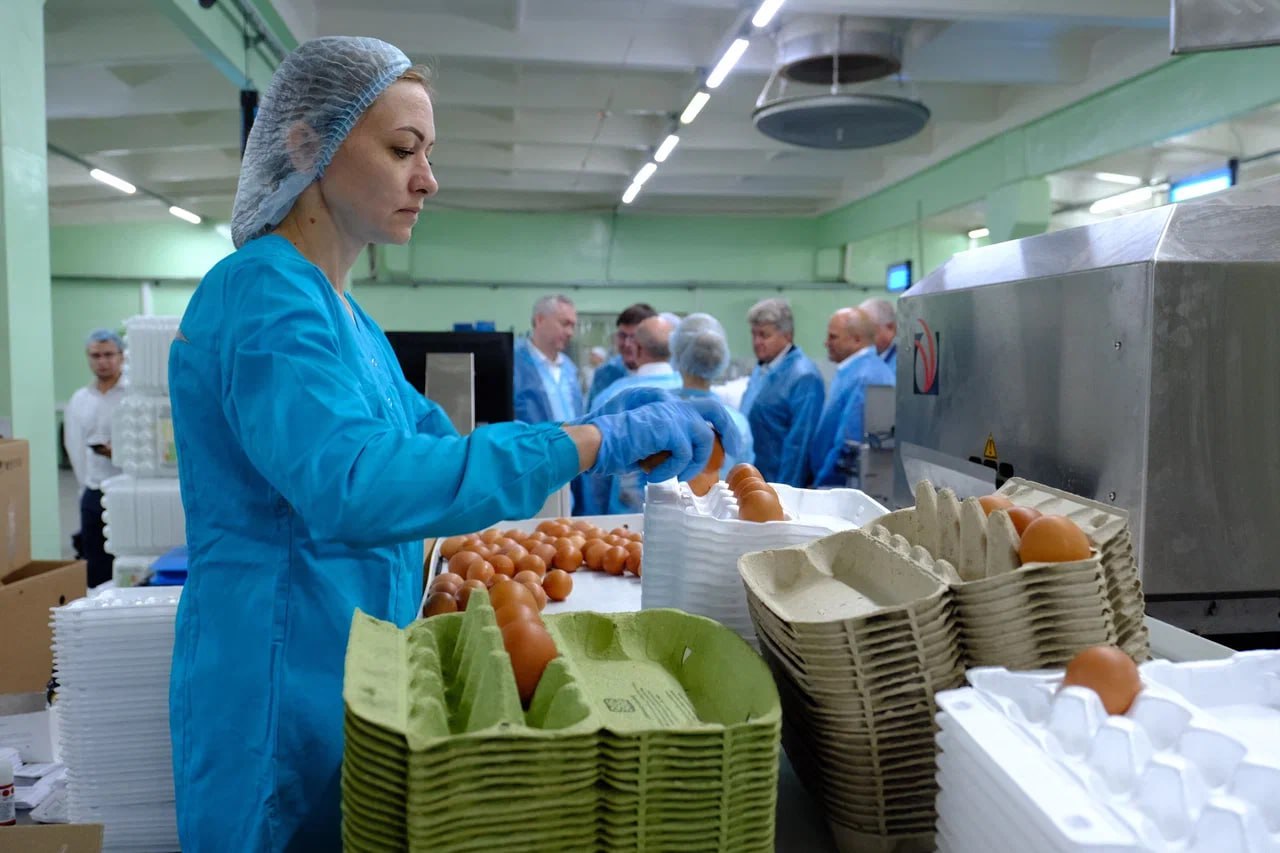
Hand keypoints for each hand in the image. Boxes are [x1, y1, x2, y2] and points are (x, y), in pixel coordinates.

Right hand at [576, 391, 743, 480]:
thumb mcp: (650, 446)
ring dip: (693, 463)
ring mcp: (671, 415)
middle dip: (728, 430)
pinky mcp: (667, 428)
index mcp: (669, 408)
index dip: (718, 425)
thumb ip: (669, 447)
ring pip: (703, 438)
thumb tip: (684, 465)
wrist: (598, 441)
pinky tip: (654, 476)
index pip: (704, 409)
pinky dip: (671, 470)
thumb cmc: (617, 447)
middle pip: (715, 409)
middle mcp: (673, 407)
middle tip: (733, 453)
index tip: (726, 445)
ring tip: (676, 476)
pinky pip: (683, 454)